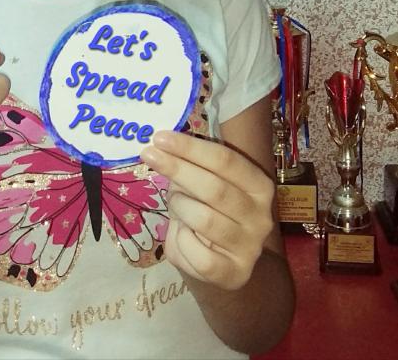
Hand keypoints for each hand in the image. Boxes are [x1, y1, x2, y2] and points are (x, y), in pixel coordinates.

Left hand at [140, 131, 275, 290]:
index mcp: (258, 185)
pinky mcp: (235, 273)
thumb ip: (192, 164)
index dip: (191, 147)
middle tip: (149, 155)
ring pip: (204, 219)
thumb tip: (162, 144)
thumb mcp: (204, 183)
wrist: (220, 262)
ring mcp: (250, 247)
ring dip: (180, 206)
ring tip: (174, 202)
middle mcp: (261, 215)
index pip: (226, 160)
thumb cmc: (207, 211)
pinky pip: (200, 255)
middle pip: (215, 188)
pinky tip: (181, 234)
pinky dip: (182, 240)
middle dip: (178, 169)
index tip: (160, 137)